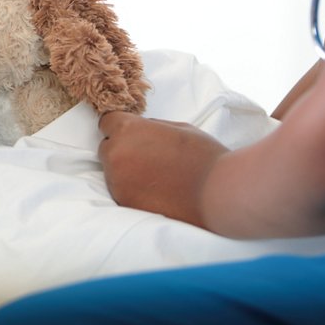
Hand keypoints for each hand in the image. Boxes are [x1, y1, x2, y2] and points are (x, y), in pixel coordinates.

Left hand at [97, 111, 227, 226]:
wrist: (217, 193)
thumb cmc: (202, 156)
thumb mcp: (177, 127)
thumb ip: (151, 127)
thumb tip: (140, 130)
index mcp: (128, 129)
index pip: (107, 122)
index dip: (120, 126)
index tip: (132, 133)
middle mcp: (116, 154)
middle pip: (107, 146)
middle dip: (121, 148)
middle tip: (147, 156)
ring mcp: (118, 180)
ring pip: (112, 170)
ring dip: (126, 170)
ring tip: (155, 175)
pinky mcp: (124, 202)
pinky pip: (120, 190)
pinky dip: (132, 189)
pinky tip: (154, 190)